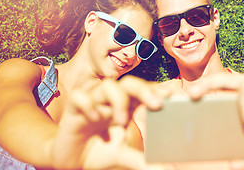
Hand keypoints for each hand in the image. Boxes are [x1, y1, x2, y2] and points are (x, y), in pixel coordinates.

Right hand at [51, 75, 168, 169]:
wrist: (71, 159)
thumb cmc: (99, 151)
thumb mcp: (122, 155)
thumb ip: (141, 159)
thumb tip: (165, 169)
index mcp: (126, 107)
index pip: (143, 91)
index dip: (157, 90)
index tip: (172, 94)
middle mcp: (111, 101)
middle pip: (129, 83)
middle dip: (144, 89)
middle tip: (156, 104)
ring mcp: (93, 102)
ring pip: (107, 85)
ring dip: (118, 100)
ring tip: (121, 121)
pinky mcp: (74, 109)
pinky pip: (80, 96)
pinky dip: (88, 104)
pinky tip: (94, 118)